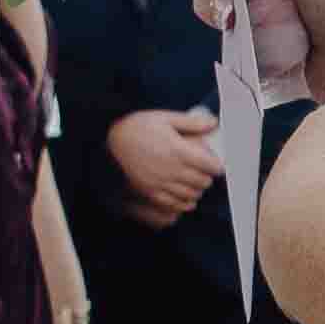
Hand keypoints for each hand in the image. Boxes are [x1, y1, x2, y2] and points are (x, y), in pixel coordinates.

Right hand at [103, 103, 227, 230]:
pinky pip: (174, 205)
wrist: (108, 142)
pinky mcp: (150, 193)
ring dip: (197, 190)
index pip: (212, 166)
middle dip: (207, 177)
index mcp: (179, 151)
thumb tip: (213, 123)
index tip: (215, 163)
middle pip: (203, 182)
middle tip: (204, 171)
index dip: (217, 165)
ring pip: (191, 195)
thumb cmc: (136, 127)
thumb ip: (191, 123)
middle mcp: (172, 170)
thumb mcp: (165, 118)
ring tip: (195, 183)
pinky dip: (184, 203)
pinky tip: (185, 198)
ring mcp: (161, 184)